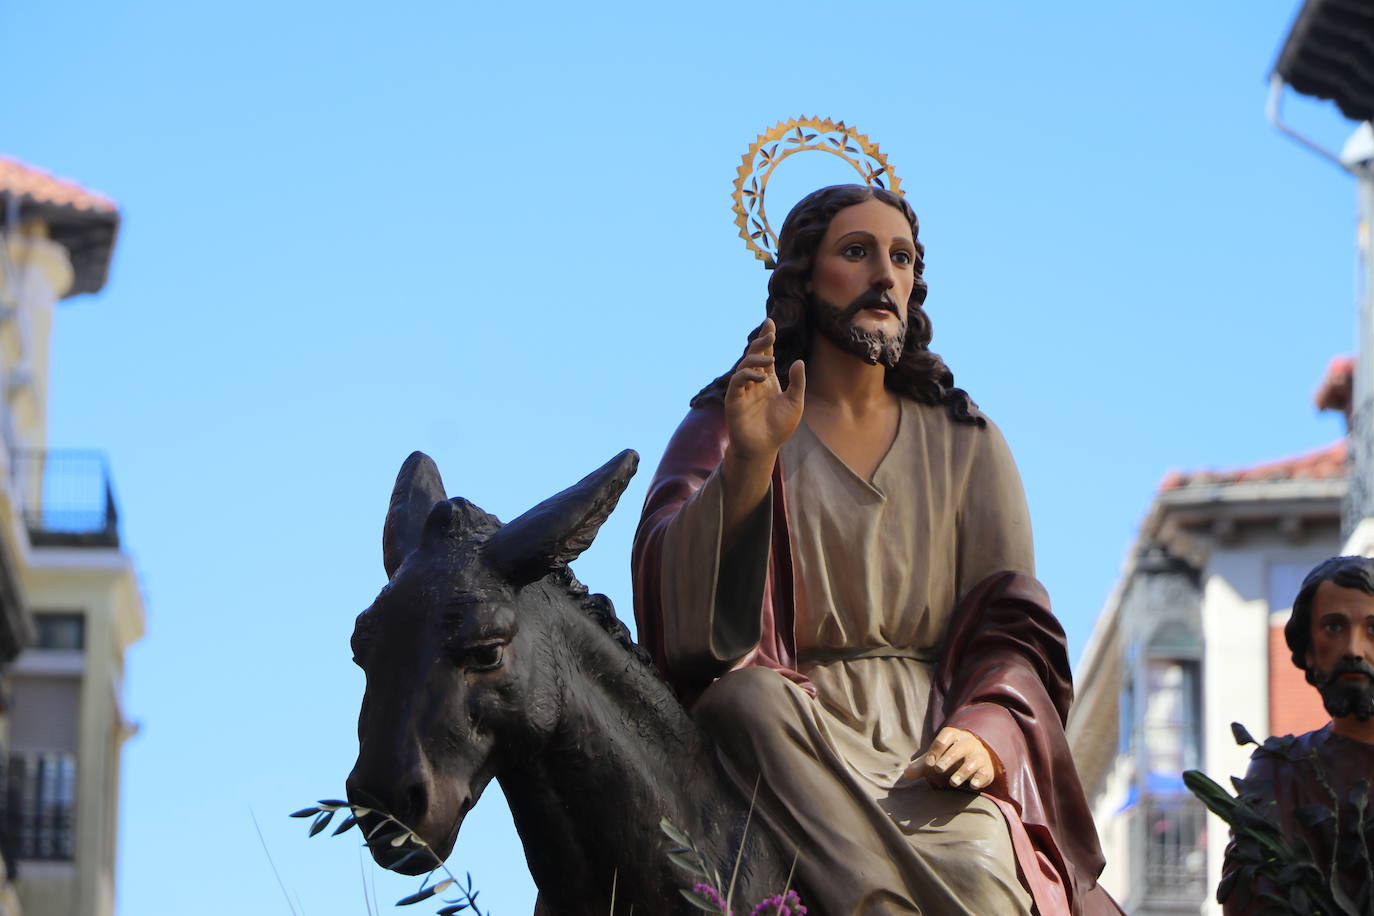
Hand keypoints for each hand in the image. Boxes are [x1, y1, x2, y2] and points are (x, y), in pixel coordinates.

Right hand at [723, 318, 805, 465]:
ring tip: (768, 358)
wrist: (764, 448)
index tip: (770, 322)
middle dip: (760, 342)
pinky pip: (737, 382)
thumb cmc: (779, 427)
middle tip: (770, 334)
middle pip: (754, 355)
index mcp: (767, 380)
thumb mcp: (795, 402)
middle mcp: (753, 382)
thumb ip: (797, 382)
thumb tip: (798, 361)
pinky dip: (747, 375)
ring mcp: (742, 390)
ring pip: (744, 366)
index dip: (767, 338)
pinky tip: (760, 376)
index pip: (766, 354)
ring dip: (755, 358)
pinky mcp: (734, 400)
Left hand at [903, 727, 999, 790]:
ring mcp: (979, 755)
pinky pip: (985, 772)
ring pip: (973, 761)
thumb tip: (906, 774)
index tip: (928, 763)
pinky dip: (979, 779)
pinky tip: (972, 785)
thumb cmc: (950, 756)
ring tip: (953, 782)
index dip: (936, 749)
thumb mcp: (936, 758)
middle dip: (948, 758)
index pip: (945, 737)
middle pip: (959, 748)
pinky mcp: (987, 769)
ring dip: (963, 772)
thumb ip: (921, 765)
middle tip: (938, 769)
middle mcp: (968, 743)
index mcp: (954, 735)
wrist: (976, 757)